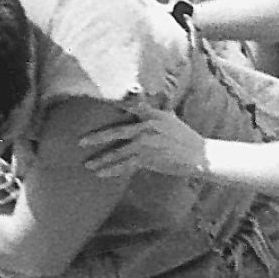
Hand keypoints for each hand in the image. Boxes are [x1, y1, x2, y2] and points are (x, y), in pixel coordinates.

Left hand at [77, 97, 207, 178]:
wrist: (198, 155)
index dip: (112, 107)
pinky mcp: (148, 160)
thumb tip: (145, 103)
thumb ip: (155, 111)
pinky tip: (101, 174)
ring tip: (87, 165)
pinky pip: (125, 166)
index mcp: (151, 115)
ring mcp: (146, 145)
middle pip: (116, 132)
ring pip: (118, 153)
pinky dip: (112, 171)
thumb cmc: (185, 137)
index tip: (93, 107)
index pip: (129, 108)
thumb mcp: (171, 119)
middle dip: (96, 138)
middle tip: (80, 142)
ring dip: (101, 160)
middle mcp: (146, 128)